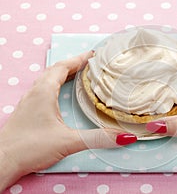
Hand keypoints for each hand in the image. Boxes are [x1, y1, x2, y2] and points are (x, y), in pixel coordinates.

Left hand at [0, 51, 136, 191]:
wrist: (1, 161)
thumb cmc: (30, 148)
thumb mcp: (68, 141)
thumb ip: (97, 138)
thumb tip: (124, 136)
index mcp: (44, 92)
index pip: (62, 67)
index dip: (78, 59)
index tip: (93, 55)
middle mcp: (35, 93)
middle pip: (54, 70)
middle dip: (73, 64)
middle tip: (88, 64)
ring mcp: (29, 102)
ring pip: (47, 80)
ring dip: (63, 74)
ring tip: (78, 75)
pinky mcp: (27, 111)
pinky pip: (43, 90)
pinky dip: (55, 85)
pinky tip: (60, 95)